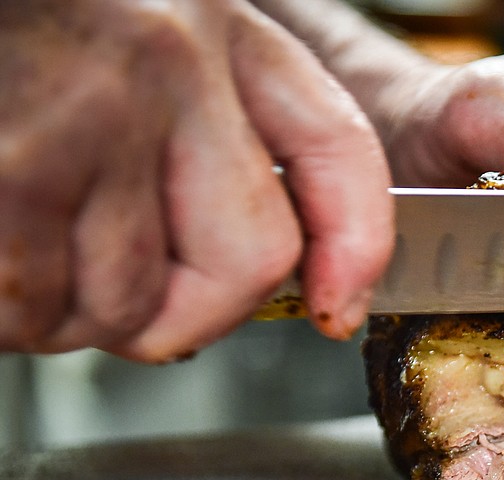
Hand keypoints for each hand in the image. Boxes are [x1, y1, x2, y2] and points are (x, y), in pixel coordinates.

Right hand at [0, 0, 392, 362]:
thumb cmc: (19, 39)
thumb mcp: (129, 46)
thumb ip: (202, 134)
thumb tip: (266, 273)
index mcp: (212, 23)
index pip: (336, 148)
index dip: (354, 244)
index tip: (339, 306)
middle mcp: (168, 57)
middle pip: (250, 260)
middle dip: (185, 312)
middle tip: (111, 288)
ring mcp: (87, 109)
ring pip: (132, 301)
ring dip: (70, 310)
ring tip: (17, 234)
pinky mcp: (11, 168)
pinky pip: (34, 307)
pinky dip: (4, 311)